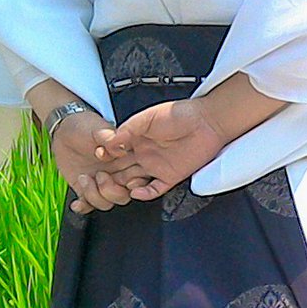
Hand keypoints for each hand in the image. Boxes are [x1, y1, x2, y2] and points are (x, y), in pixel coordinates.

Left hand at [52, 110, 148, 214]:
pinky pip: (89, 205)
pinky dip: (83, 206)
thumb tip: (119, 148)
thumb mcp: (97, 128)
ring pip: (107, 202)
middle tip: (100, 175)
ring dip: (94, 196)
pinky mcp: (86, 188)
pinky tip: (76, 203)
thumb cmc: (84, 125)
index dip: (135, 185)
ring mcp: (101, 183)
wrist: (63, 130)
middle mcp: (117, 174)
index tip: (126, 182)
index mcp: (126, 161)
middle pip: (124, 196)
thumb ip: (108, 138)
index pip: (139, 180)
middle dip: (112, 191)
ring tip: (84, 178)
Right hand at [100, 99, 228, 200]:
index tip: (98, 157)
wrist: (208, 121)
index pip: (113, 152)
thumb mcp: (148, 118)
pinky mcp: (170, 177)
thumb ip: (128, 129)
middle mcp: (143, 155)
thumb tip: (110, 143)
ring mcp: (156, 167)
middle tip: (98, 177)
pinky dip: (144, 194)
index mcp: (135, 139)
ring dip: (121, 186)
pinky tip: (135, 192)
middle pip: (119, 169)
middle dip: (107, 175)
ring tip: (112, 186)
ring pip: (132, 182)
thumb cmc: (180, 114)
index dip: (104, 156)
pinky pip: (154, 190)